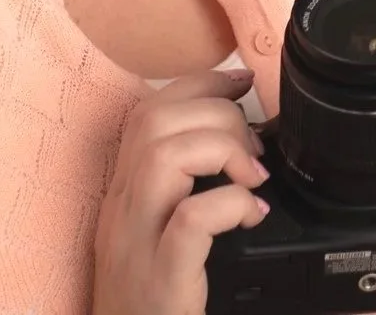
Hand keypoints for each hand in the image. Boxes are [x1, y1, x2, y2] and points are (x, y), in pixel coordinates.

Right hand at [89, 67, 269, 314]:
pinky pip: (190, 220)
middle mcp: (121, 213)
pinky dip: (229, 203)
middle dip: (216, 113)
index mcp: (124, 197)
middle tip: (253, 148)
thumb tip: (242, 148)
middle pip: (154, 121)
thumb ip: (183, 193)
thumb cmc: (155, 302)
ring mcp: (137, 247)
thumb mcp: (158, 238)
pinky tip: (252, 215)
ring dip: (221, 149)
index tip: (241, 82)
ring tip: (253, 177)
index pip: (147, 112)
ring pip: (164, 156)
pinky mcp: (162, 280)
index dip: (199, 83)